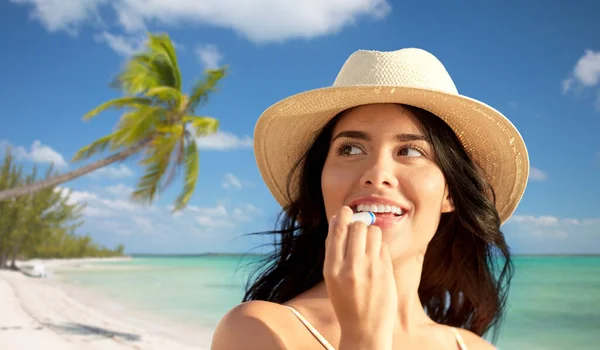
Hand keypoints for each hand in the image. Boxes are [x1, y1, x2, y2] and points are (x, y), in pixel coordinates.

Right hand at [323, 206, 396, 348]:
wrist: (364, 329)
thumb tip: (338, 220)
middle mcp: (350, 267)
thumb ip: (334, 251)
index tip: (346, 210)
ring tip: (368, 245)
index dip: (342, 216)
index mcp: (331, 269)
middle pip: (358, 227)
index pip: (337, 231)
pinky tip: (376, 259)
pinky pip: (383, 247)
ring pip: (374, 232)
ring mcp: (369, 269)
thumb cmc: (346, 301)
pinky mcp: (385, 272)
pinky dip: (379, 248)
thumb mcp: (331, 278)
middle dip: (359, 224)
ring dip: (371, 233)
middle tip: (360, 228)